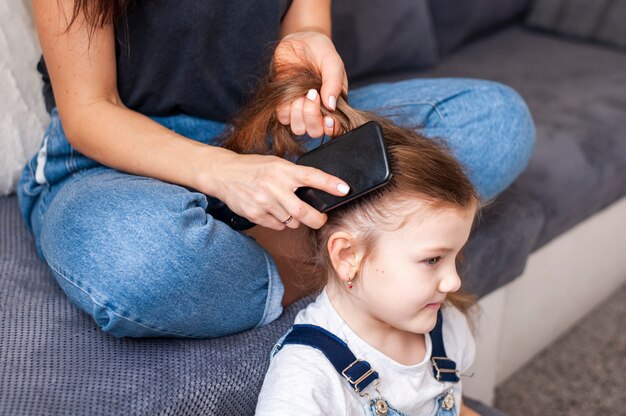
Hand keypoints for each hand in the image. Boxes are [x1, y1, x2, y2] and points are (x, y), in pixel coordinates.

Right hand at [210, 152, 349, 229]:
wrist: (223, 174)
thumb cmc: (254, 168)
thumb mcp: (276, 164)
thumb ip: (294, 176)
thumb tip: (319, 191)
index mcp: (283, 169)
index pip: (312, 176)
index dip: (330, 184)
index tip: (345, 189)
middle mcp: (274, 186)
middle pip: (304, 212)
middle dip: (317, 219)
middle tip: (320, 218)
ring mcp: (264, 202)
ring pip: (291, 221)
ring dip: (294, 219)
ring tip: (284, 206)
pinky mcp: (255, 214)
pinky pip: (278, 226)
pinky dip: (281, 222)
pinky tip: (272, 210)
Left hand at [274, 31, 347, 138]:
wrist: (300, 40)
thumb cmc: (321, 51)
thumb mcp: (333, 62)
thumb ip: (334, 82)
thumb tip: (331, 106)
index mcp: (334, 106)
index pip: (335, 129)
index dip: (332, 130)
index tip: (329, 119)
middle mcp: (317, 112)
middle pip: (314, 131)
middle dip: (313, 117)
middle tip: (313, 95)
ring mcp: (299, 110)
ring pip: (297, 127)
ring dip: (299, 113)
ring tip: (302, 93)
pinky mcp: (283, 104)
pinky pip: (282, 117)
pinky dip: (285, 107)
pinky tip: (291, 92)